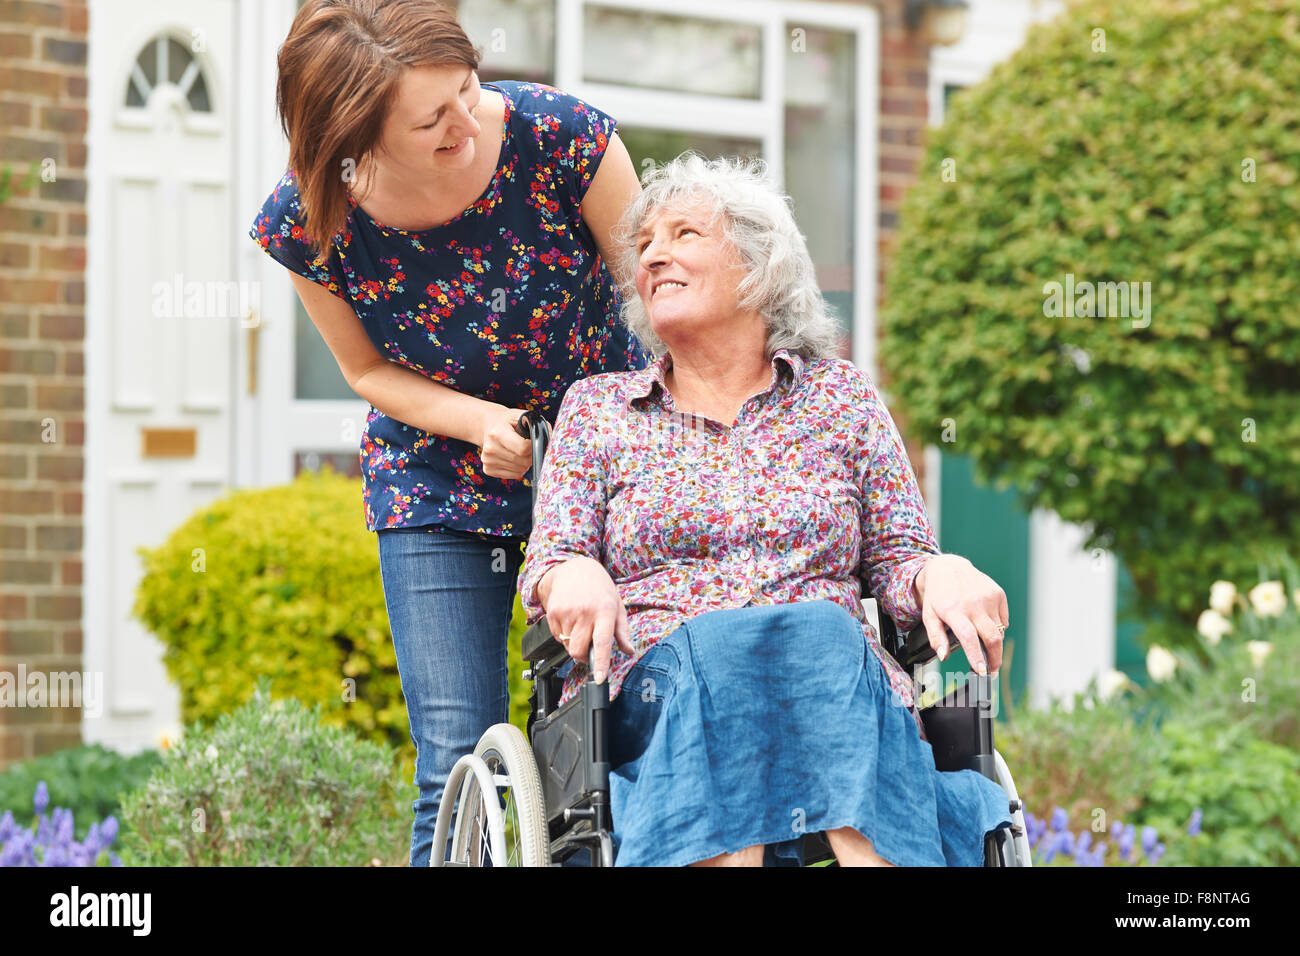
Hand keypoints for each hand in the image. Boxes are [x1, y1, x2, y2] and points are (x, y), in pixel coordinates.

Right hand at [477, 404, 531, 478]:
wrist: (489, 426)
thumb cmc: (509, 422)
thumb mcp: (522, 416)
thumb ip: (538, 425)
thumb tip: (552, 439)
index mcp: (497, 433)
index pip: (523, 449)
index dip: (534, 446)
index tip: (534, 441)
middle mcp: (490, 448)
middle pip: (522, 461)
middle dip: (531, 456)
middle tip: (528, 446)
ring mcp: (488, 460)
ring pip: (520, 470)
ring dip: (526, 463)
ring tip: (520, 451)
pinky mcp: (488, 469)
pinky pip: (514, 475)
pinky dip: (519, 468)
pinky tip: (514, 457)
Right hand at [538, 556, 634, 682]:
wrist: (573, 568)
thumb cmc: (599, 588)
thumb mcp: (617, 605)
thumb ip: (622, 631)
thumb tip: (629, 651)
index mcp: (604, 611)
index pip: (602, 642)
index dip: (600, 662)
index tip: (599, 678)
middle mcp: (584, 612)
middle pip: (579, 650)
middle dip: (584, 656)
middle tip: (589, 645)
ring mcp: (566, 612)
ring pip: (568, 646)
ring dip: (574, 643)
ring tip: (580, 625)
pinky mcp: (552, 613)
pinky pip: (558, 637)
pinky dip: (564, 635)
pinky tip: (570, 620)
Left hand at [914, 554, 1007, 675]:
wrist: (948, 568)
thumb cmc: (937, 595)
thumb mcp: (929, 616)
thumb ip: (936, 637)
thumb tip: (943, 656)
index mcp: (954, 610)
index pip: (969, 638)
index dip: (977, 657)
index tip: (982, 672)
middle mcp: (973, 604)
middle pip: (992, 638)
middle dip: (994, 659)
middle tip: (991, 671)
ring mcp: (989, 598)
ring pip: (999, 631)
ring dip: (994, 644)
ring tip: (984, 647)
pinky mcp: (998, 594)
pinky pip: (1003, 620)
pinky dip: (997, 628)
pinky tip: (985, 625)